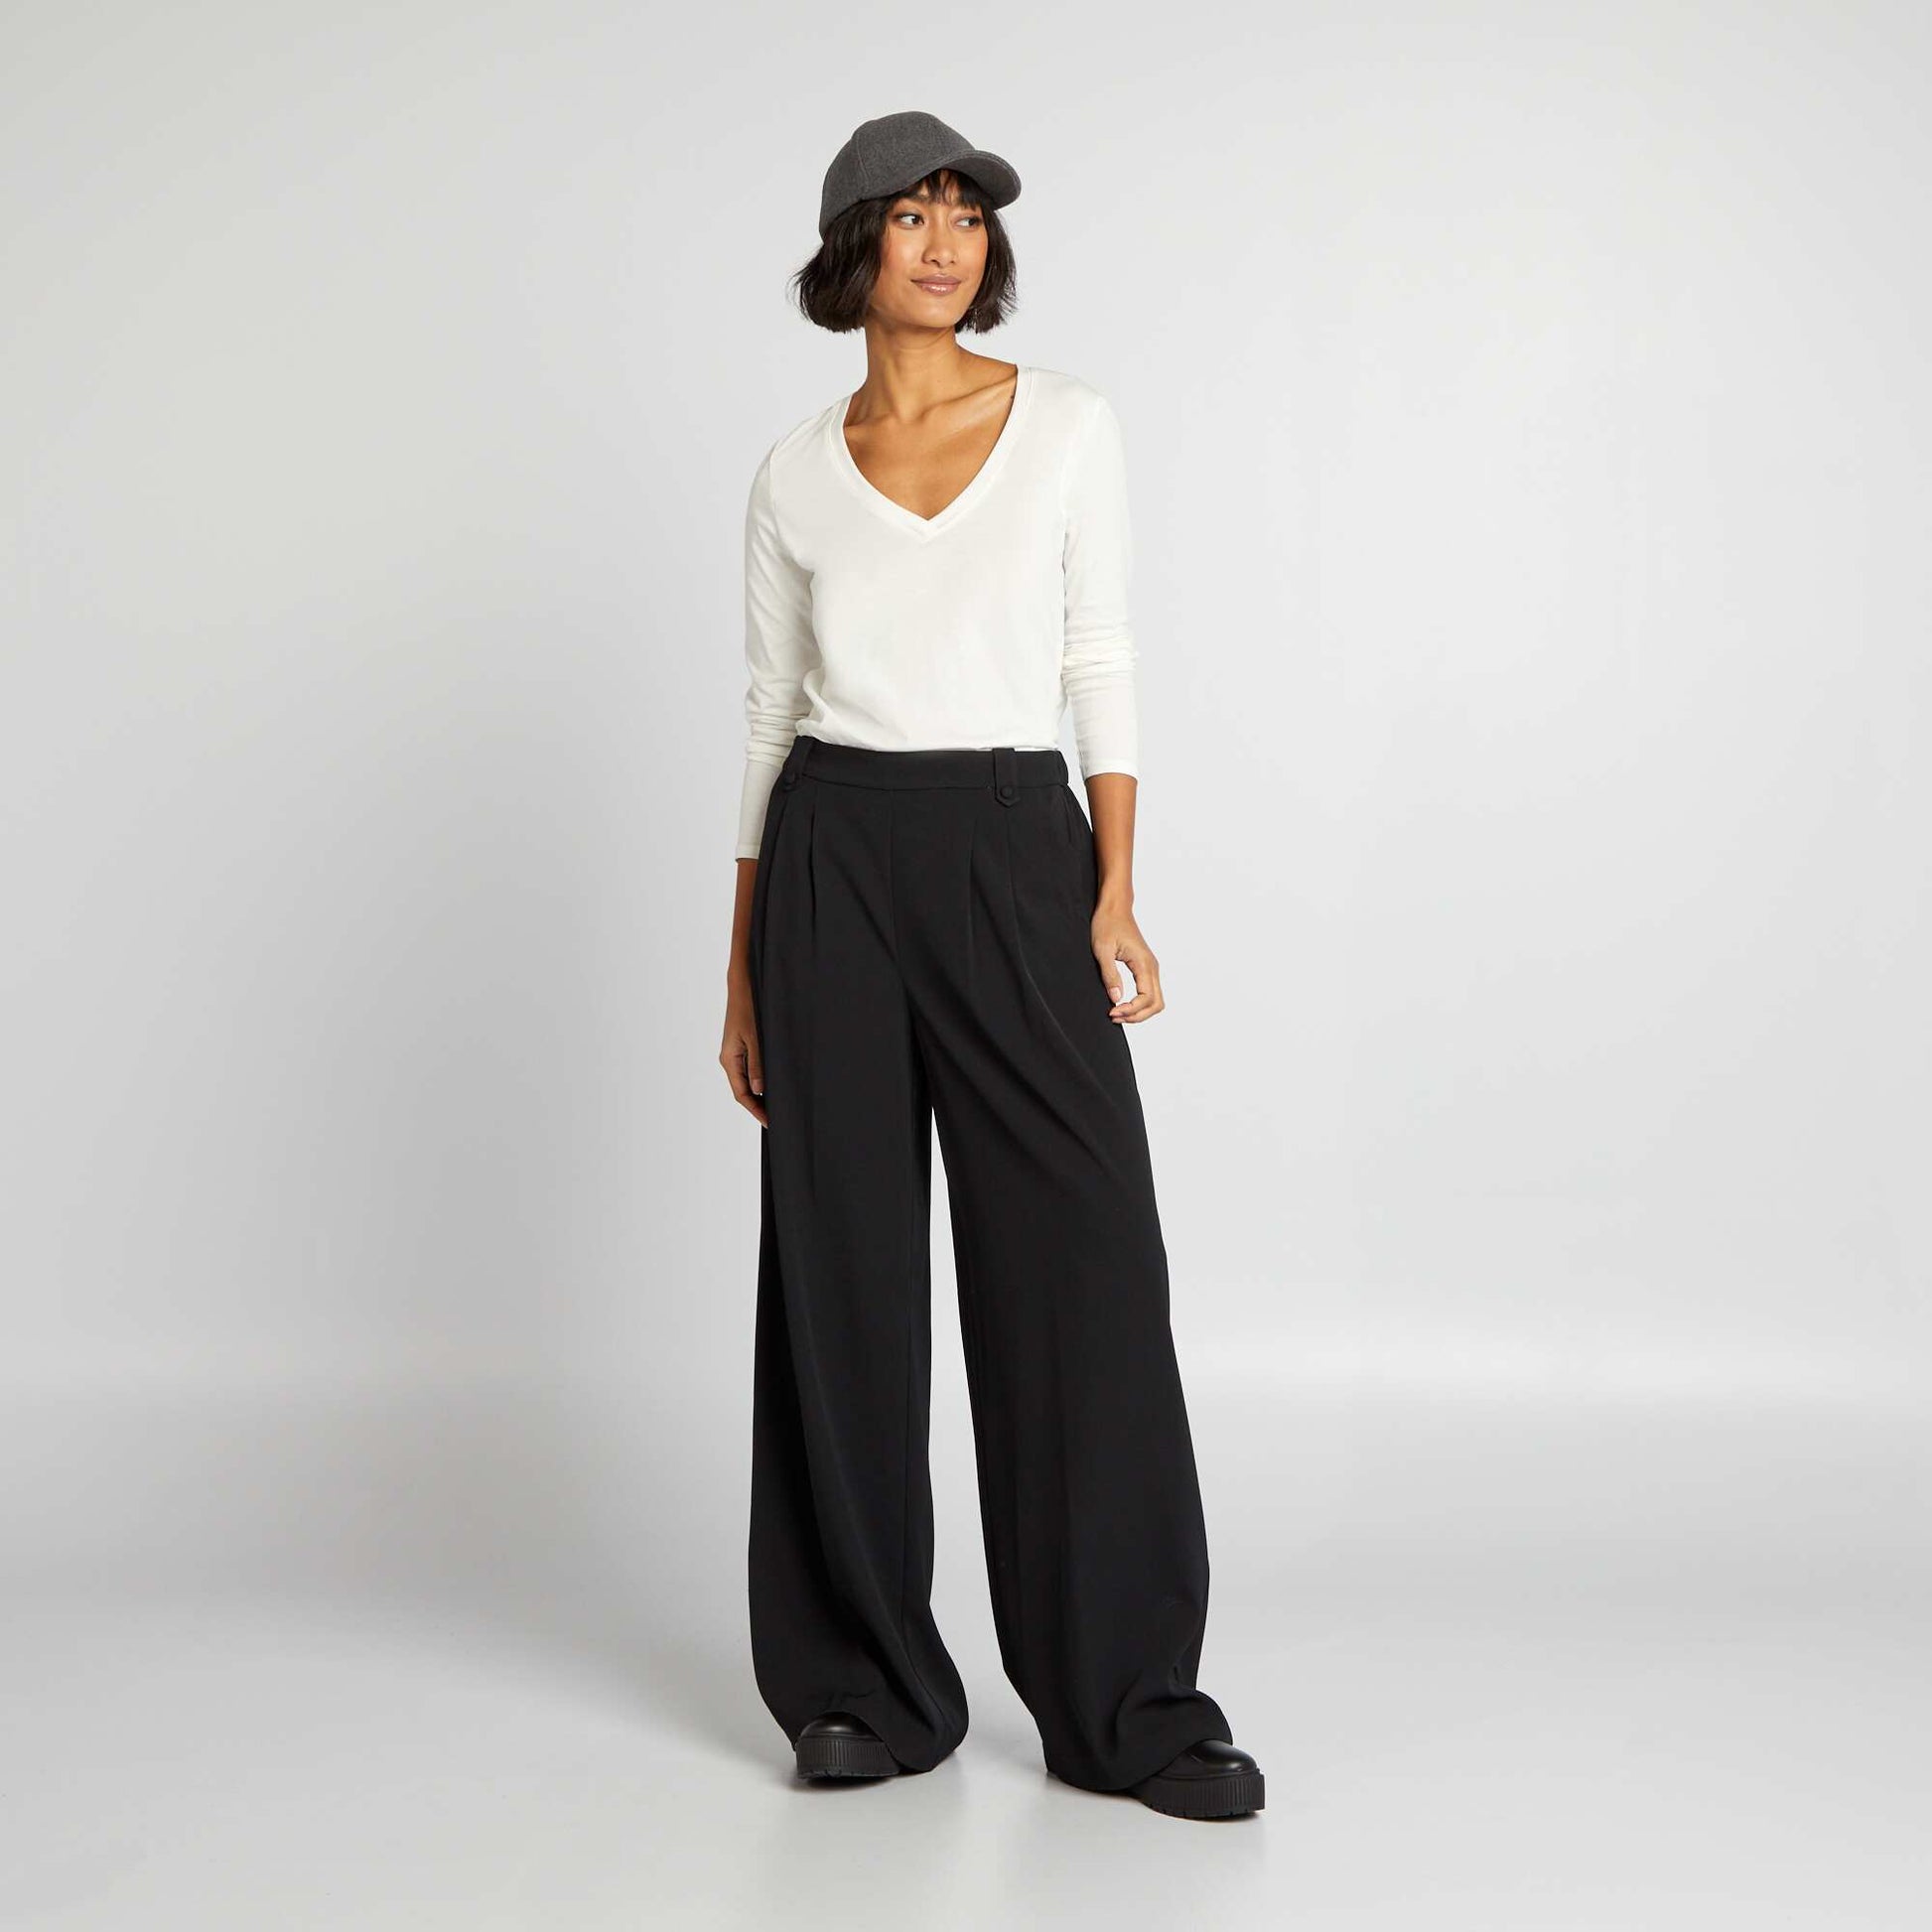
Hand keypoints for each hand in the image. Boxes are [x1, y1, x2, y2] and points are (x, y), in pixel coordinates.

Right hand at [720, 977, 767, 1125]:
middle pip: (743, 1091)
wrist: (743, 986)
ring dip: (759, 1095)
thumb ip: (758, 1064)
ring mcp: (734, 1054)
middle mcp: (729, 1059)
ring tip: (777, 1105)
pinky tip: (772, 1085)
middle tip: (778, 1118)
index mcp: (729, 1060)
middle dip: (758, 1106)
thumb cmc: (749, 1008)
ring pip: (747, 1082)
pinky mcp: (741, 1047)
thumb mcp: (756, 1037)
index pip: (741, 1094)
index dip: (755, 1110)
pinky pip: (749, 1070)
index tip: (770, 1122)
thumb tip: (759, 1090)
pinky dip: (760, 1081)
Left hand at [1090, 901, 1163, 1021]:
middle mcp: (1152, 967)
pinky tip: (1122, 1003)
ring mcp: (1151, 968)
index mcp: (1144, 963)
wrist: (1115, 909)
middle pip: (1156, 1004)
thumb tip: (1116, 998)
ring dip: (1139, 1012)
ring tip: (1117, 1012)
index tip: (1112, 1011)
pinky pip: (1150, 993)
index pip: (1146, 998)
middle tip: (1114, 1016)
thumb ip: (1110, 975)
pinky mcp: (1146, 968)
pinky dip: (1140, 1004)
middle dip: (1137, 1016)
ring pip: (1156, 1001)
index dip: (1130, 1010)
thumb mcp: (1102, 950)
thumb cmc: (1107, 925)